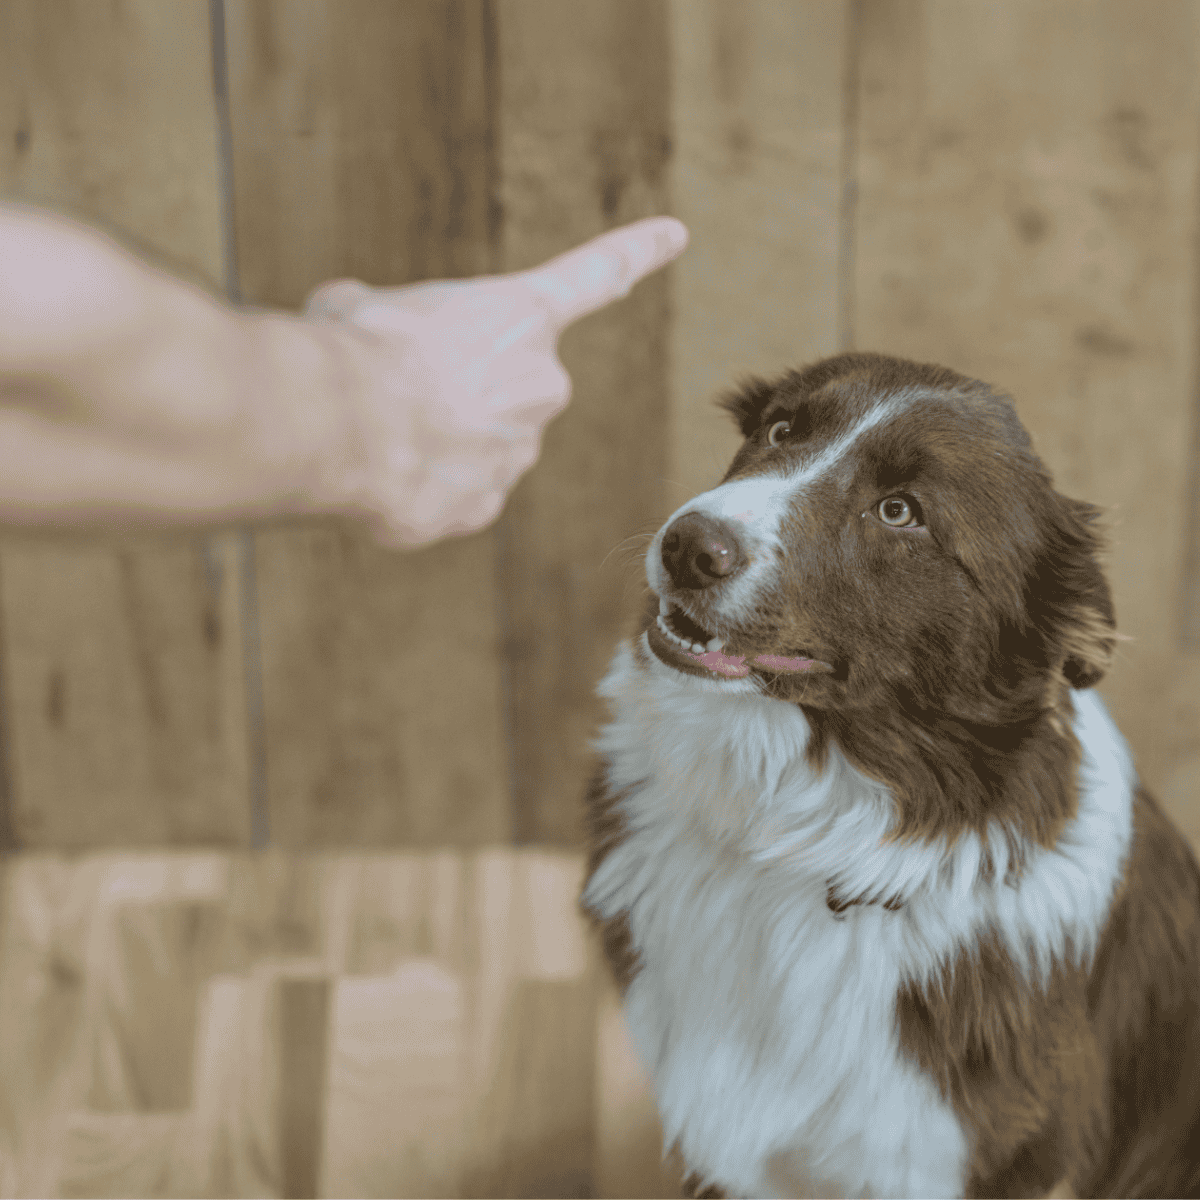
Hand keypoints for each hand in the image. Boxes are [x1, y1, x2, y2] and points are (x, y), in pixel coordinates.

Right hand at [304, 216, 688, 547]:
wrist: (348, 426)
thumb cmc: (358, 348)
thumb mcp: (365, 302)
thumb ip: (393, 320)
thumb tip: (366, 339)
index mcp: (522, 315)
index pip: (591, 275)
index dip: (635, 252)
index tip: (676, 233)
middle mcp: (540, 384)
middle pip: (503, 386)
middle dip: (458, 390)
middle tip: (401, 388)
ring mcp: (518, 452)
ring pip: (477, 444)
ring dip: (435, 439)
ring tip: (382, 430)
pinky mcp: (484, 506)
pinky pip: (455, 492)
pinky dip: (422, 485)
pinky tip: (387, 471)